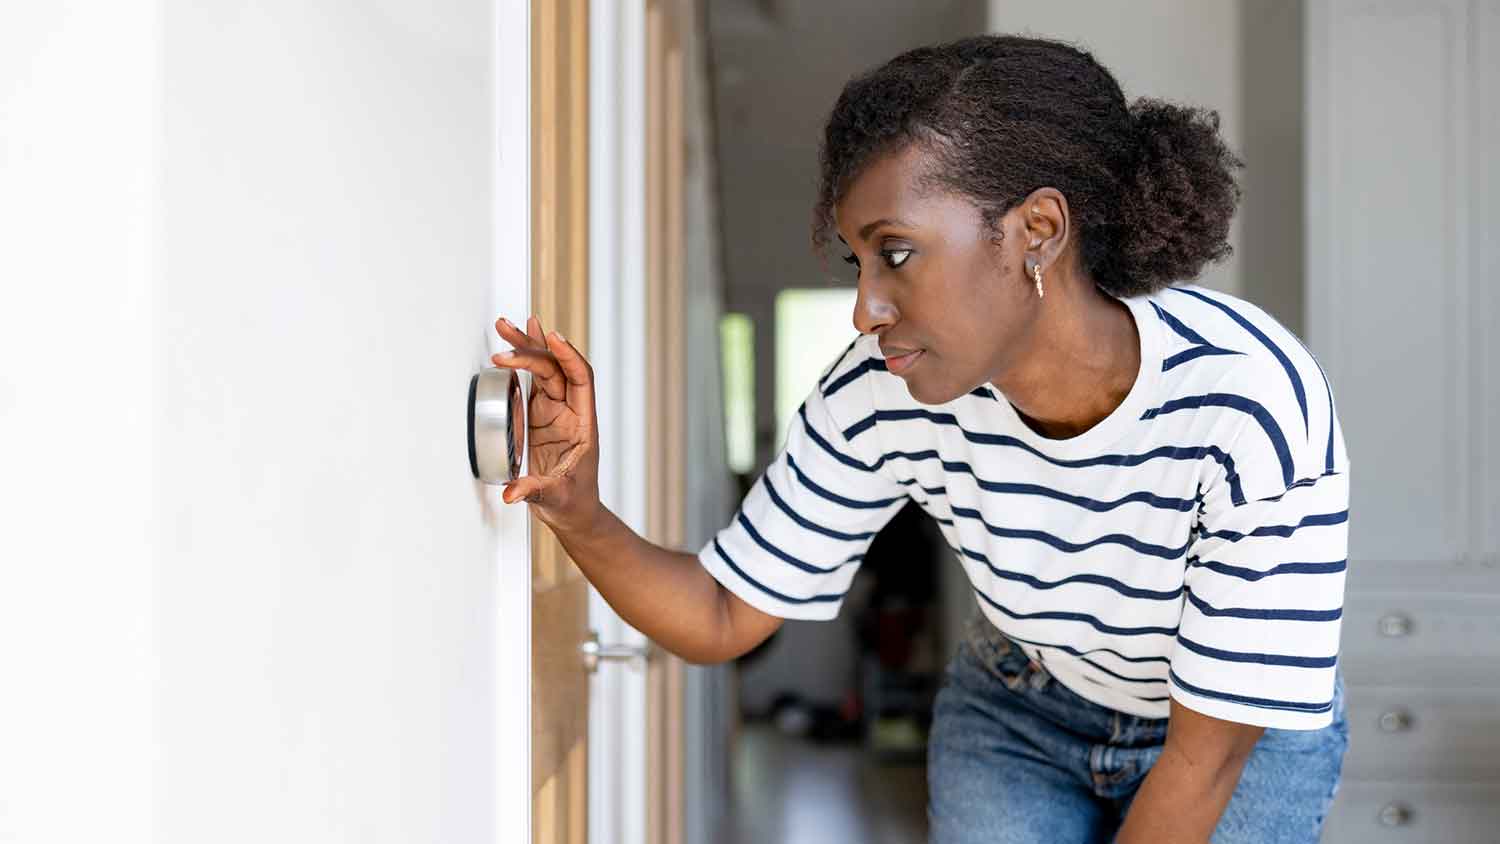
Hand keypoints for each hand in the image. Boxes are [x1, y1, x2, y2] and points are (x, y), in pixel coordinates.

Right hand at [491, 315, 602, 535]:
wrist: (573, 511)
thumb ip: (535, 491)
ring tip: (506, 325)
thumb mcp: (557, 497)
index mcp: (583, 424)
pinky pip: (533, 382)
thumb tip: (513, 491)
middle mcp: (570, 412)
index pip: (580, 379)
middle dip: (533, 347)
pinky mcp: (540, 416)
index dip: (567, 356)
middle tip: (508, 330)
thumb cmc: (574, 502)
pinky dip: (523, 362)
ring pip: (544, 370)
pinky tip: (516, 343)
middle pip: (556, 368)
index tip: (551, 338)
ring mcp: (555, 412)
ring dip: (526, 348)